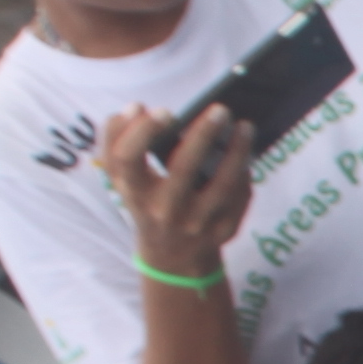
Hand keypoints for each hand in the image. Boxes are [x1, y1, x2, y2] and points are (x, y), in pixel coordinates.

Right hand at [99, 104, 248, 281]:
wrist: (171, 255)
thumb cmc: (146, 199)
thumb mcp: (122, 178)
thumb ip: (116, 141)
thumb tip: (135, 108)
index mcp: (135, 192)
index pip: (128, 159)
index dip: (142, 132)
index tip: (164, 110)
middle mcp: (164, 210)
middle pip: (183, 168)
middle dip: (202, 134)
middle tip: (219, 109)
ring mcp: (196, 224)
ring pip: (223, 184)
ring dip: (237, 152)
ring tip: (244, 126)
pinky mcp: (223, 230)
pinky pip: (239, 196)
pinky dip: (245, 173)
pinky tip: (246, 154)